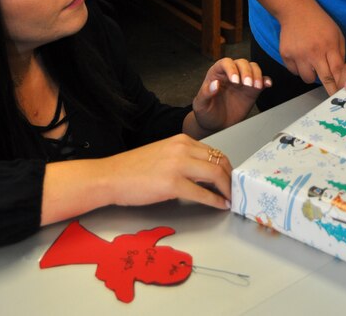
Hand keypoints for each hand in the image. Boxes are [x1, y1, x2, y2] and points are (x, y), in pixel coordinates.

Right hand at [105, 134, 231, 209]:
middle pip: (220, 161)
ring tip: (230, 198)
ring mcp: (178, 165)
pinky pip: (203, 193)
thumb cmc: (133, 169)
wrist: (111, 176)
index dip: (226, 167)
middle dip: (231, 178)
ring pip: (215, 174)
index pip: (214, 151)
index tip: (230, 179)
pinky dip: (215, 201)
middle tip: (234, 190)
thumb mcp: (163, 155)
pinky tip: (220, 205)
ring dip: (227, 188)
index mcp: (181, 140)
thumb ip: (184, 159)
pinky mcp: (172, 184)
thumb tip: (203, 173)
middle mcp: (182, 148)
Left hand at [189, 58, 271, 134]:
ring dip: (257, 74)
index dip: (231, 69)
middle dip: (246, 72)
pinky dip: (266, 80)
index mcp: (217, 73)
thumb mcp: (201, 104)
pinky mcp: (252, 90)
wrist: (216, 125)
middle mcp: (230, 74)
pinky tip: (267, 85)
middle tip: (248, 84)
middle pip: (242, 63)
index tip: (235, 80)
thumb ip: (206, 93)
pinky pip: (261, 80)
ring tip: (256, 86)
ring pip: (253, 68)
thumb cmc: (206, 112)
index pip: (226, 63)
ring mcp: (242, 81)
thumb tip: (215, 83)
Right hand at [278, 7, 345, 94]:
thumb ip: (340, 53)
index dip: (341, 84)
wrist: (296, 10)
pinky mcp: (286, 55)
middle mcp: (313, 52)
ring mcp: (298, 54)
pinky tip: (301, 58)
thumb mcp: (336, 34)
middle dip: (330, 89)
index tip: (343, 92)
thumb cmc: (319, 22)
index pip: (337, 71)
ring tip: (312, 65)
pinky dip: (299, 68)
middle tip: (332, 94)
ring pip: (307, 78)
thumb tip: (341, 73)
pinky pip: (294, 71)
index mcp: (328, 46)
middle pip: (324, 79)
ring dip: (312, 75)